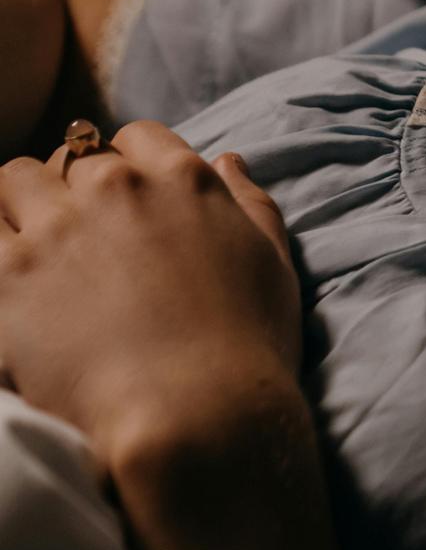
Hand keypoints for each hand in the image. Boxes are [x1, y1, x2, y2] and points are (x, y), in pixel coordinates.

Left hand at [0, 121, 300, 461]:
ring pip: (15, 178)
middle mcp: (117, 189)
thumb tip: (227, 158)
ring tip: (31, 240)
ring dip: (21, 200)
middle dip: (74, 183)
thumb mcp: (274, 261)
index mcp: (183, 179)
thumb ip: (251, 200)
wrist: (195, 413)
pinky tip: (8, 268)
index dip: (129, 161)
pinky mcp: (7, 276)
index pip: (136, 136)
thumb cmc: (247, 345)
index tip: (126, 196)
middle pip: (74, 155)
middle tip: (78, 228)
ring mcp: (58, 229)